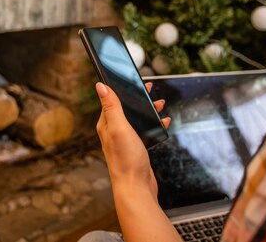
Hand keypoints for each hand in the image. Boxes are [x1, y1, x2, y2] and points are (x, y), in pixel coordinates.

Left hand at [95, 82, 170, 198]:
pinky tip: (164, 122)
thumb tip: (100, 86)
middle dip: (139, 97)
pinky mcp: (136, 147)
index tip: (134, 79)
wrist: (136, 187)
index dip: (123, 88)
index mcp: (106, 123)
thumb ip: (111, 106)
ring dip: (149, 109)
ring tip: (160, 104)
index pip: (112, 99)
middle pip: (127, 107)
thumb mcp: (119, 127)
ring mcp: (125, 139)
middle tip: (150, 89)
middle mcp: (114, 130)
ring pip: (138, 117)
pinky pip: (146, 129)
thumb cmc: (126, 159)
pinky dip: (155, 123)